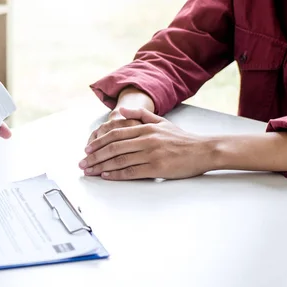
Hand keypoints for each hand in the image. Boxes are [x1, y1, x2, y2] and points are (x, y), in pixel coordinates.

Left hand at [79, 107, 215, 179]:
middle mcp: (146, 140)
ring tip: (89, 171)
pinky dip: (116, 174)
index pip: (115, 134)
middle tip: (82, 162)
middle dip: (95, 156)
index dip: (99, 142)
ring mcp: (151, 154)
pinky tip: (106, 176)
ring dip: (101, 166)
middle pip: (113, 148)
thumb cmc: (182, 138)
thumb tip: (121, 111)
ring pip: (120, 160)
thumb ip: (140, 116)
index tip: (87, 149)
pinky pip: (132, 171)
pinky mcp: (156, 168)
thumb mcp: (162, 122)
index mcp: (146, 128)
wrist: (204, 150)